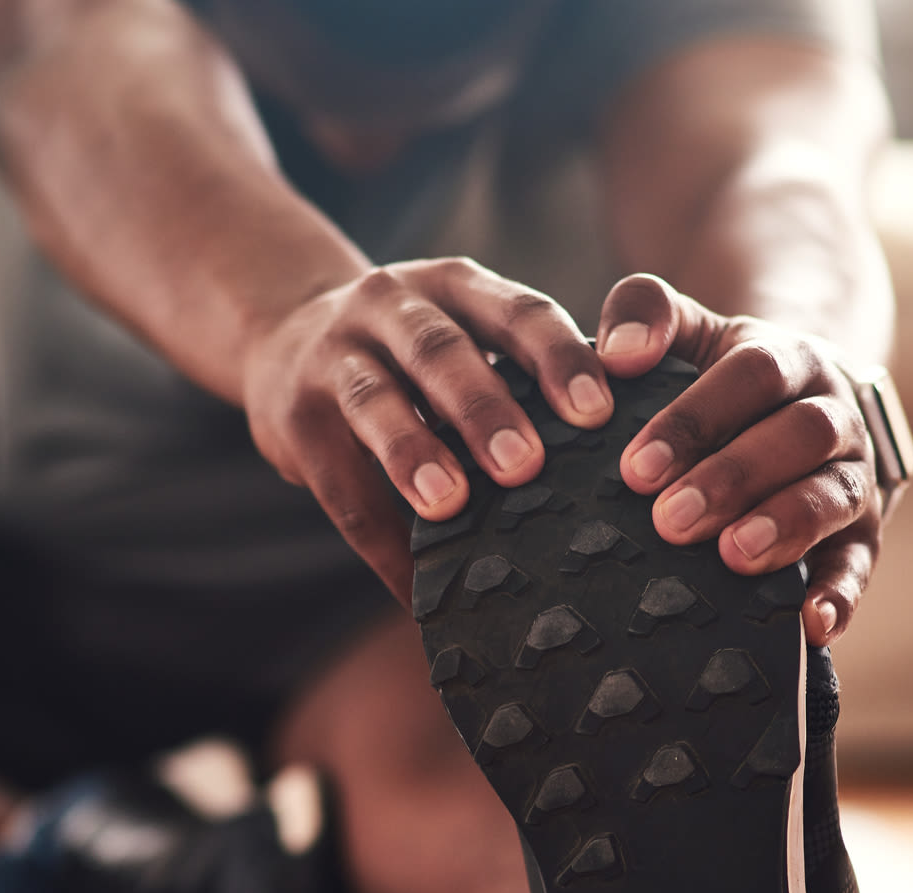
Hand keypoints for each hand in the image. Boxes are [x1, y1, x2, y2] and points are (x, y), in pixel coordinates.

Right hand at [242, 258, 613, 598]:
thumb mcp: (464, 334)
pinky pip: (336, 482)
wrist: (285, 335)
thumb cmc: (412, 356)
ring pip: (376, 401)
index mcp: (456, 286)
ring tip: (449, 504)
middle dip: (484, 407)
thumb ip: (522, 375)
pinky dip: (376, 538)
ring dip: (412, 453)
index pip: (515, 312)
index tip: (597, 412)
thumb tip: (627, 459)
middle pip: (439, 350)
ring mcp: (335, 354)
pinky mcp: (292, 412)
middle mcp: (392, 304)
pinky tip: (412, 586)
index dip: (556, 358)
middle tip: (527, 465)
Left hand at [596, 273, 886, 647]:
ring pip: (833, 495)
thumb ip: (648, 312)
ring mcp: (851, 476)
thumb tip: (616, 352)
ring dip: (786, 525)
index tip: (635, 467)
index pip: (751, 376)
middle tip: (670, 520)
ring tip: (732, 556)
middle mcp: (832, 414)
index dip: (695, 419)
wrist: (800, 403)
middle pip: (800, 434)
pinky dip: (840, 594)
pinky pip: (859, 564)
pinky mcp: (861, 534)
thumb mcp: (691, 331)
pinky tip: (811, 624)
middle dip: (734, 477)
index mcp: (788, 359)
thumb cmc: (721, 378)